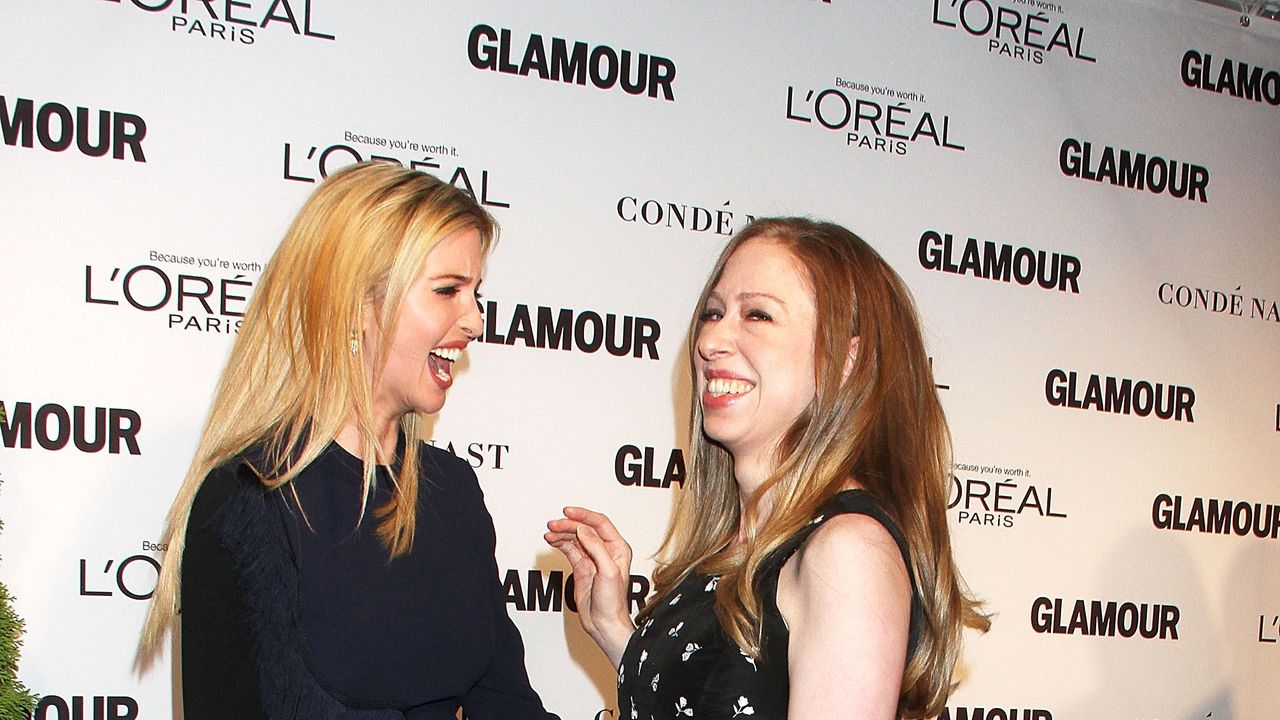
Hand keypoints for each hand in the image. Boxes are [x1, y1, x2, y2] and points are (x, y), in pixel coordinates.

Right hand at [544, 506, 635, 665]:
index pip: (599, 523)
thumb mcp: (608, 571)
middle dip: (568, 524)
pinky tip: (551, 540)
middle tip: (553, 524)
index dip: (583, 515)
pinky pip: (569, 549)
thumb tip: (583, 529)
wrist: (604, 623)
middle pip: (584, 529)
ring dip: (561, 533)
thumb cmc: (613, 602)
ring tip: (549, 533)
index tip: (568, 512)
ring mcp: (592, 558)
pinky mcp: (581, 567)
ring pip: (575, 538)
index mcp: (617, 548)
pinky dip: (560, 543)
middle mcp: (605, 550)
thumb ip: (596, 548)